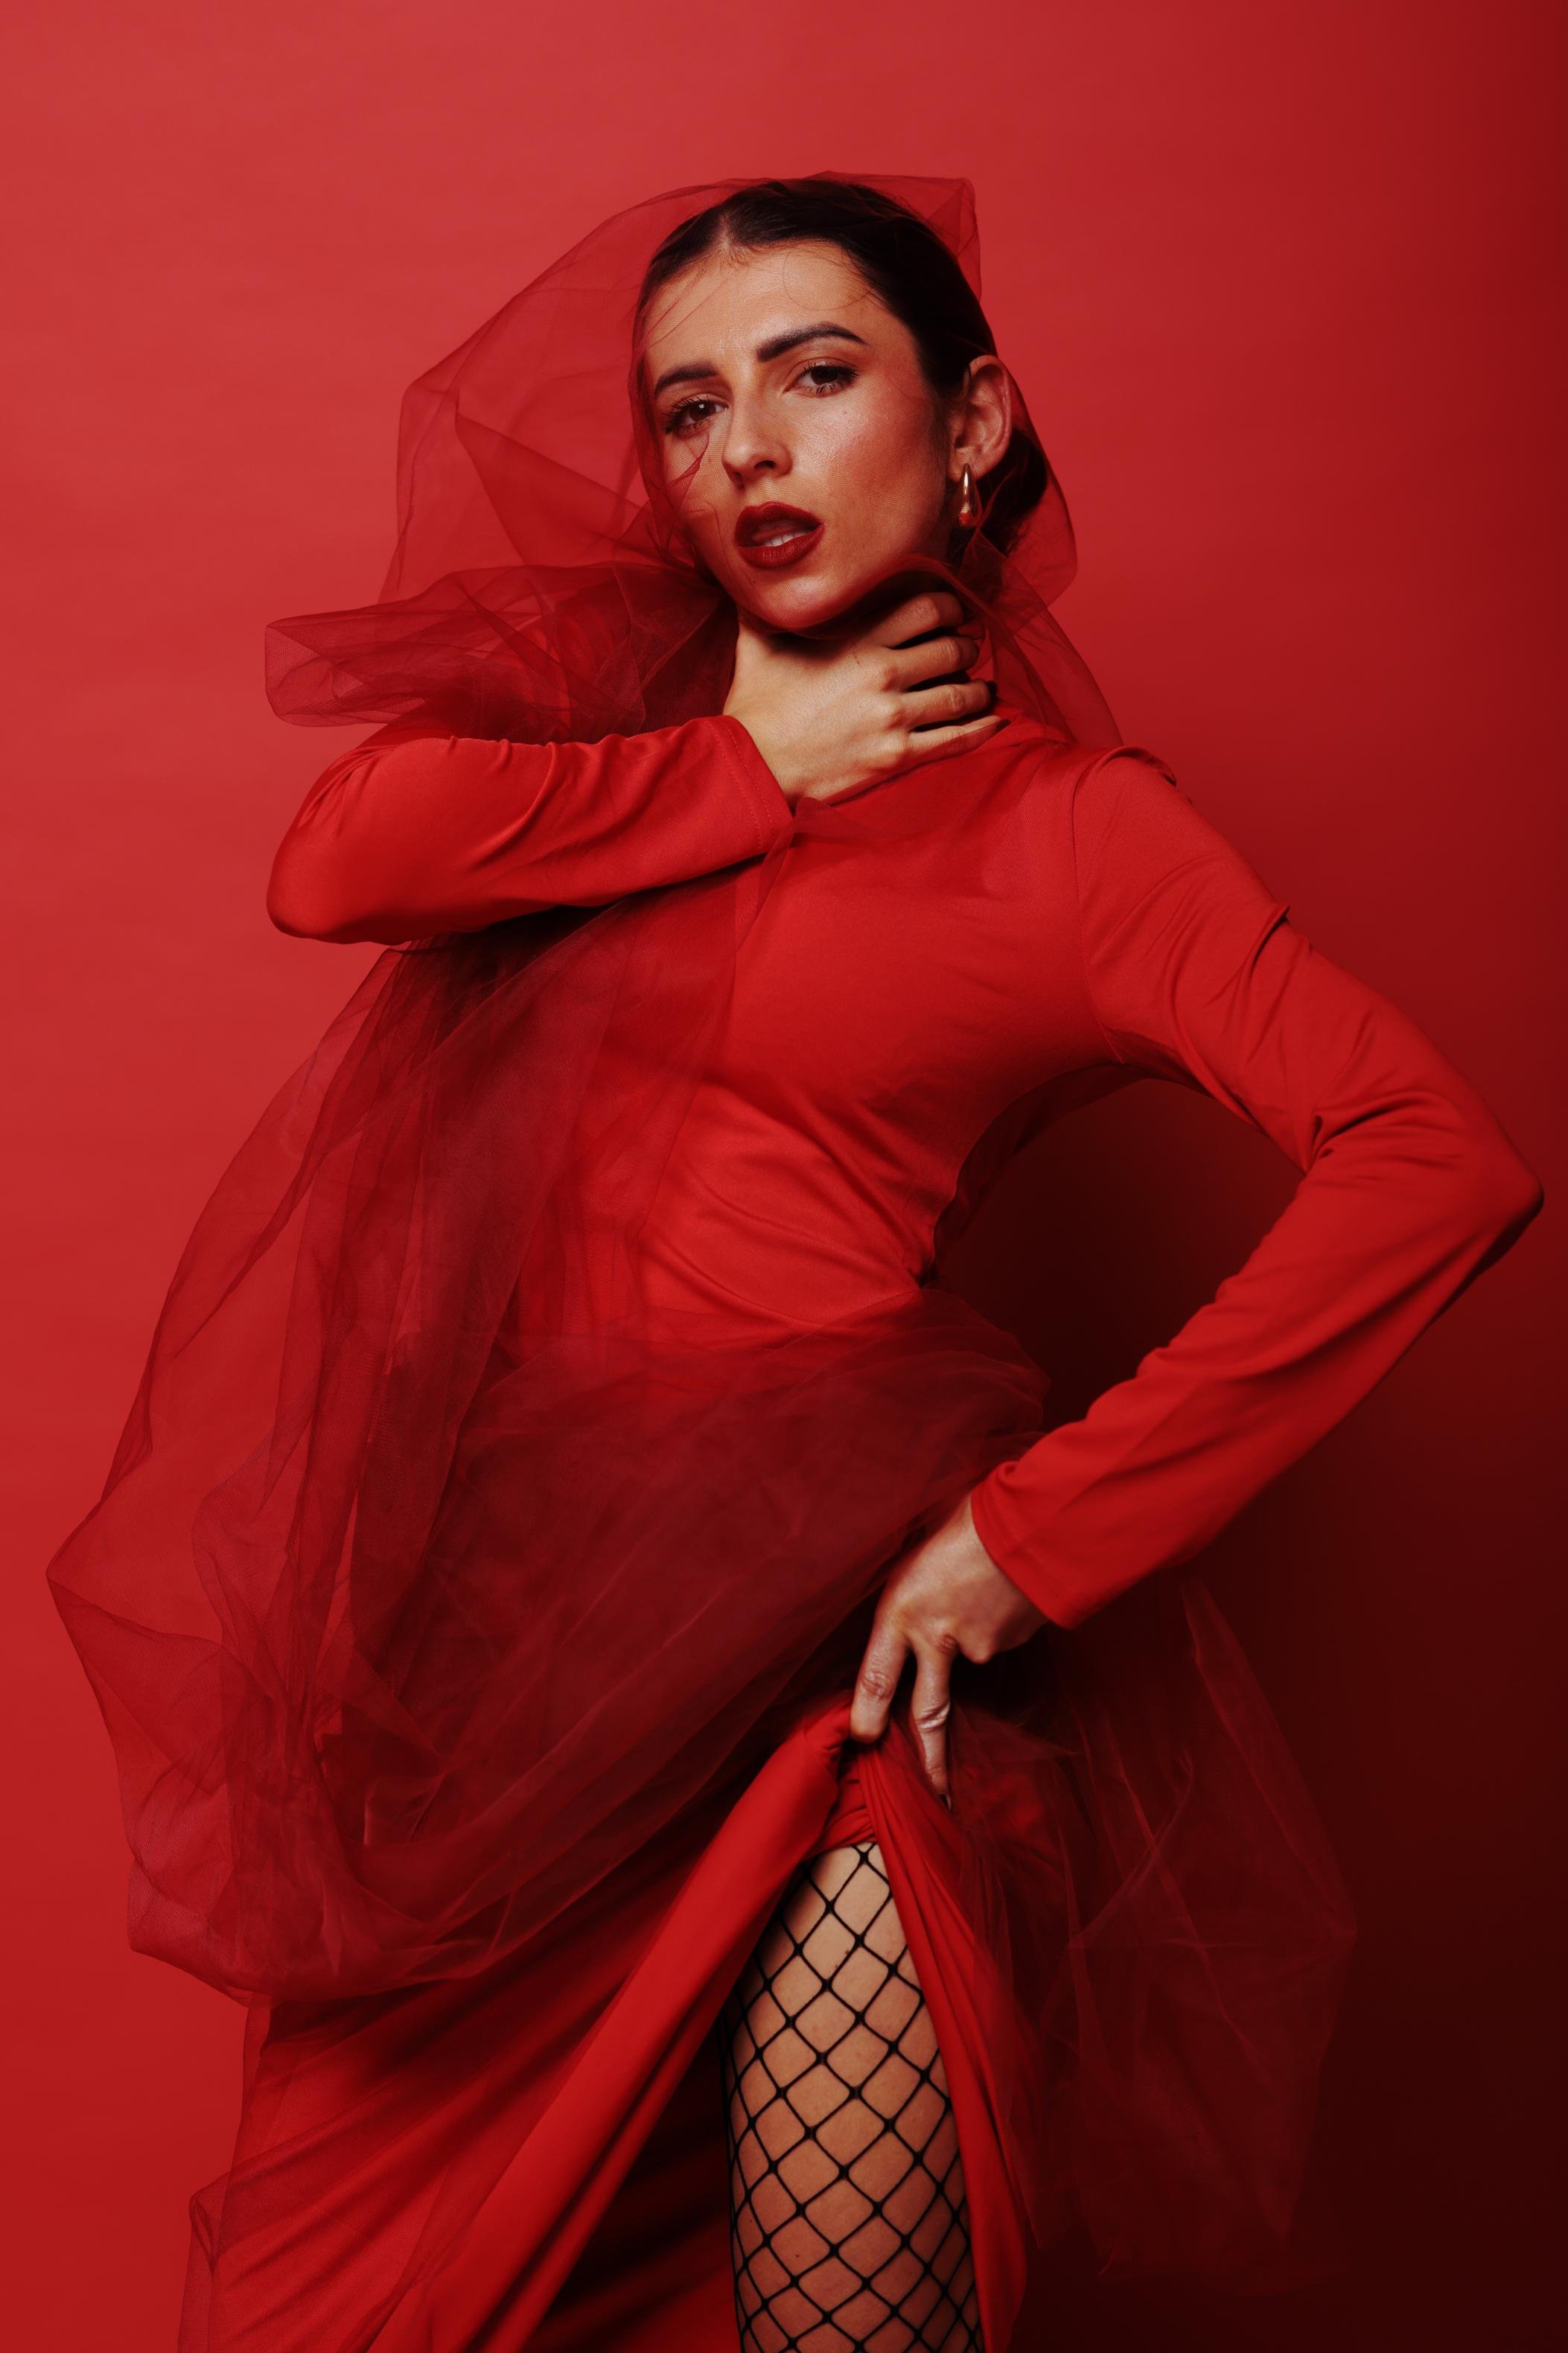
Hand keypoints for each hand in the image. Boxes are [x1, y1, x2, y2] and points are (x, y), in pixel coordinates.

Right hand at [723, 590, 1002, 804]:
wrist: (752, 765)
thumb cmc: (754, 706)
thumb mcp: (757, 643)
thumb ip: (763, 606)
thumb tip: (752, 576)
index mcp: (858, 642)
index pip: (926, 609)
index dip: (950, 607)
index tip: (955, 613)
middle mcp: (884, 675)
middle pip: (951, 650)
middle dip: (966, 648)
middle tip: (969, 651)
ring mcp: (894, 718)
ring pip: (960, 694)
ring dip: (979, 689)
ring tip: (984, 689)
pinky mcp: (896, 757)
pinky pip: (954, 740)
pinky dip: (981, 730)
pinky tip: (995, 722)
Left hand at [849, 1491, 1046, 1799]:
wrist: (1038, 1518)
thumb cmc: (970, 1520)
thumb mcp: (920, 1550)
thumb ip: (914, 1592)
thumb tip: (917, 1611)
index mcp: (902, 1610)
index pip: (877, 1676)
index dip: (866, 1711)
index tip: (862, 1738)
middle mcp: (939, 1638)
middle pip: (929, 1714)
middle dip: (930, 1760)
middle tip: (935, 1795)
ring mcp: (982, 1646)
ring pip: (972, 1655)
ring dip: (975, 1628)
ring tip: (983, 1585)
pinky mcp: (1015, 1641)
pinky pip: (999, 1636)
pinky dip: (998, 1618)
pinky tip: (1003, 1586)